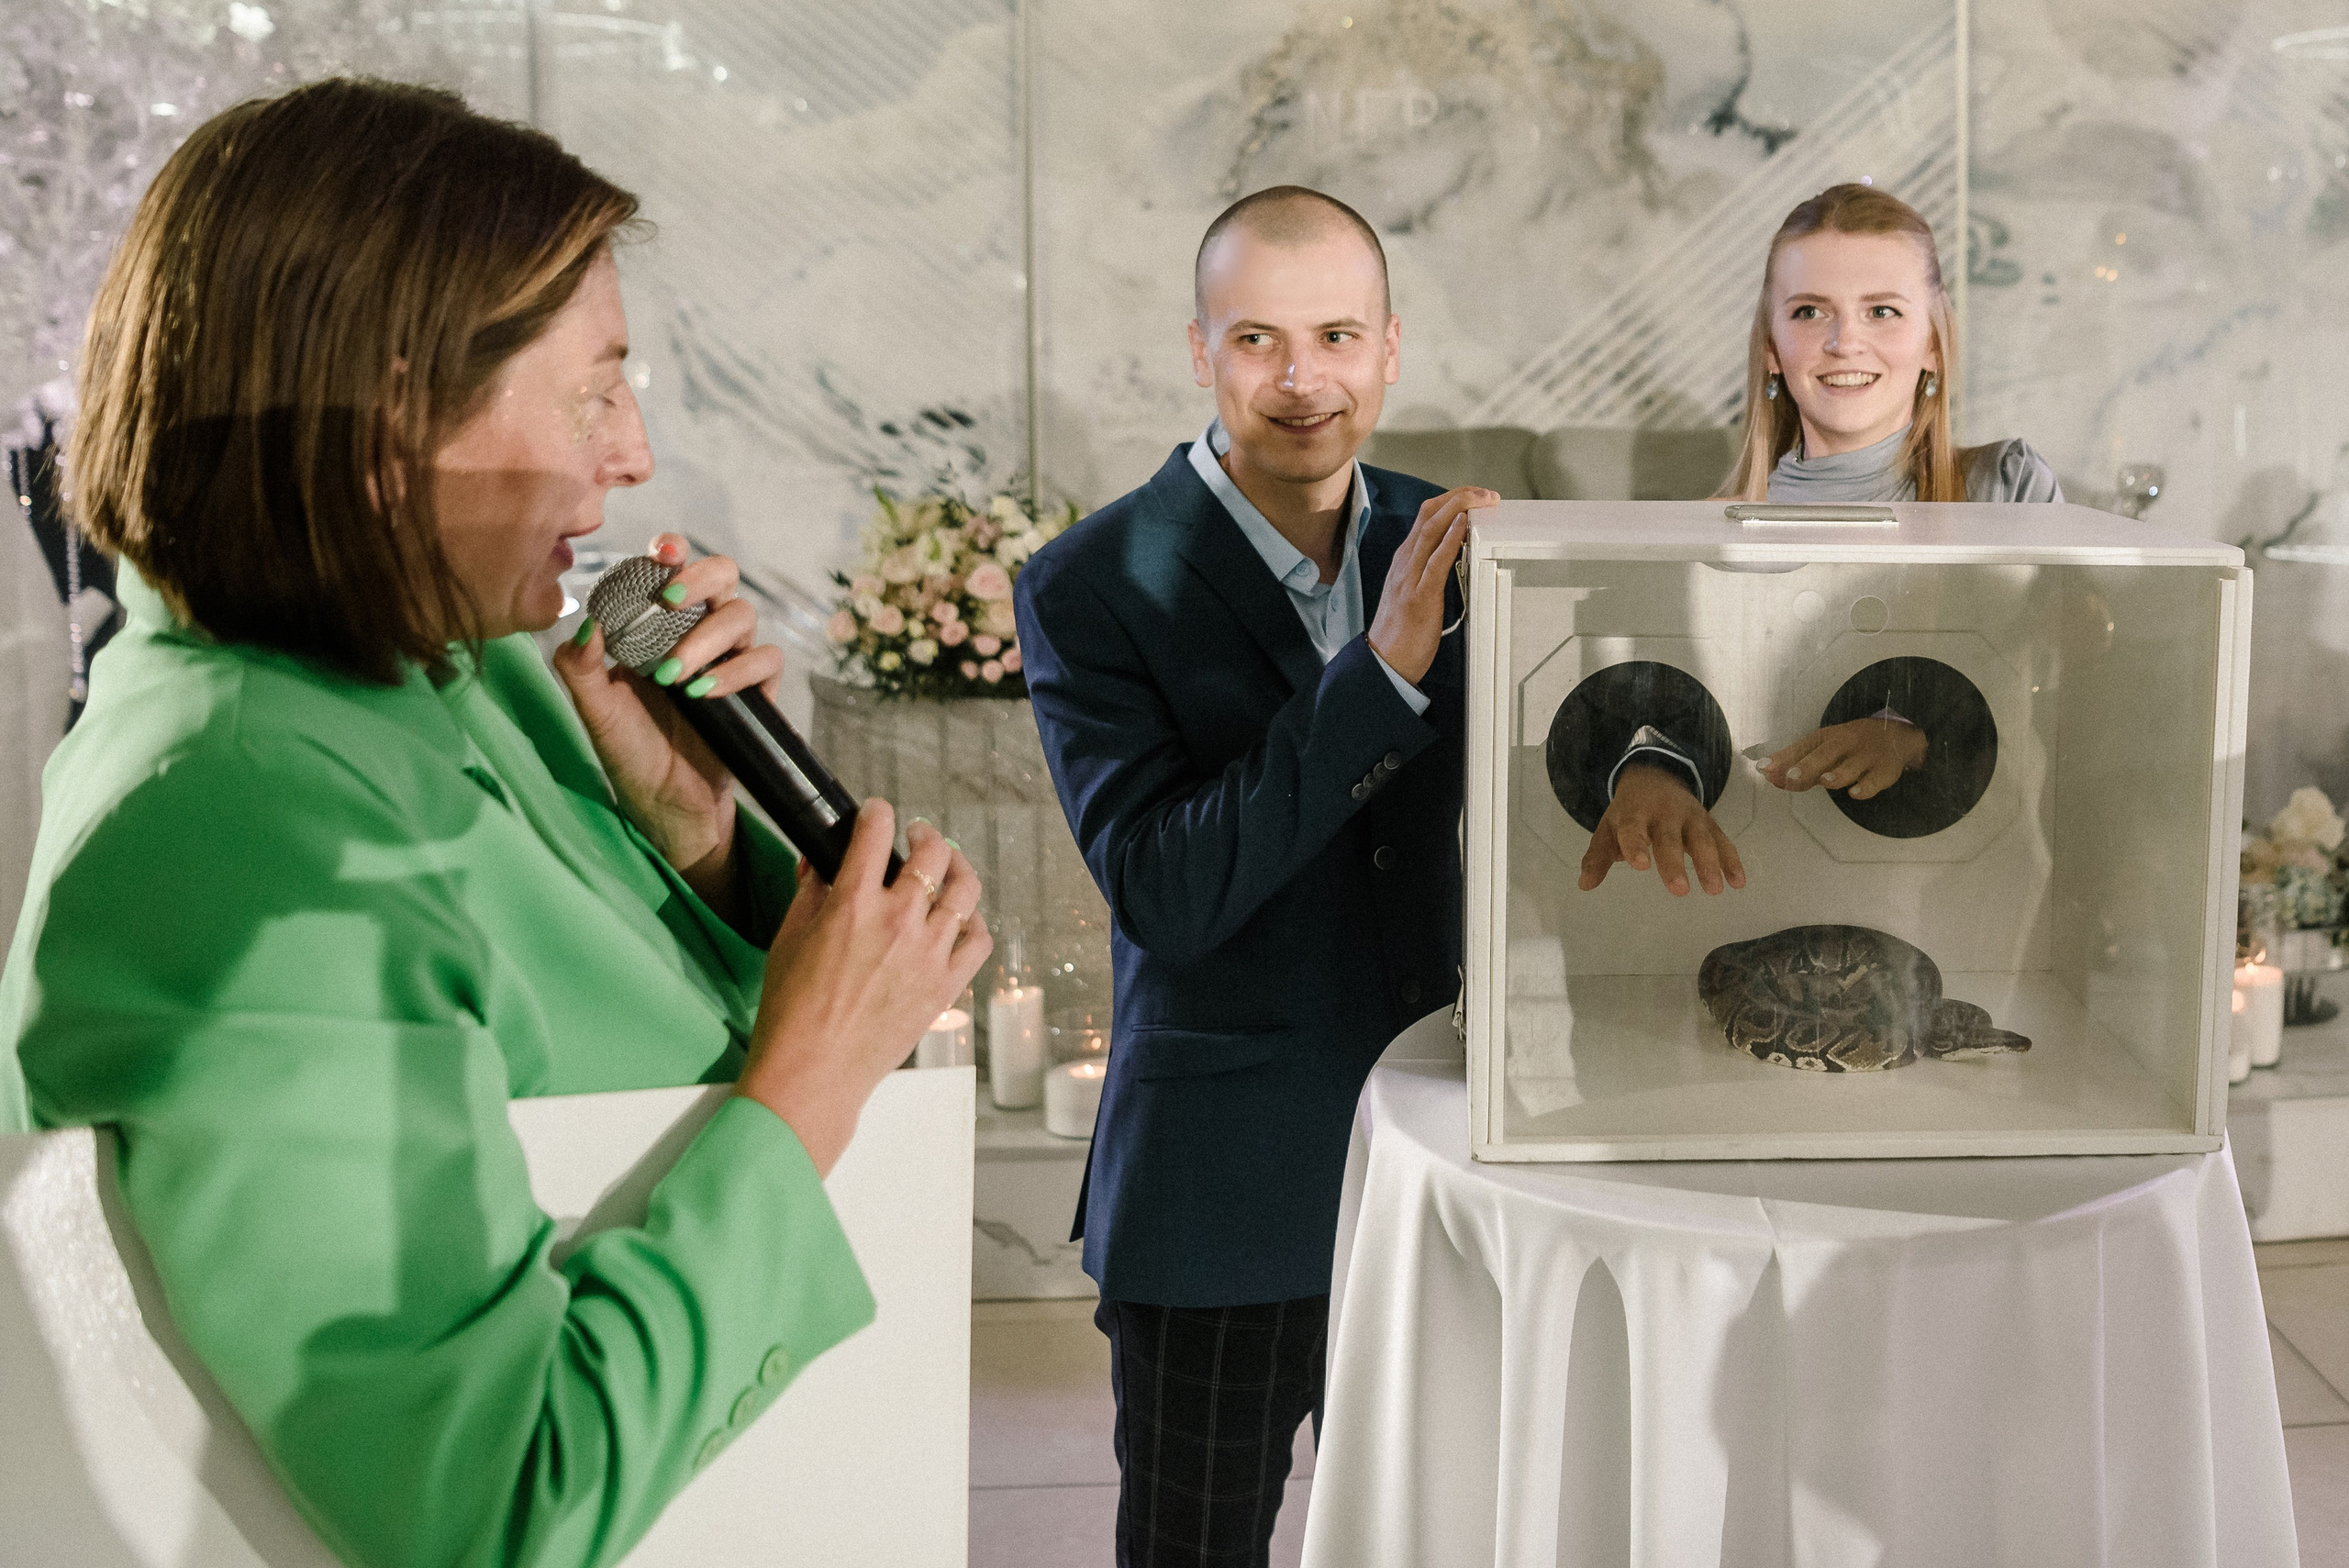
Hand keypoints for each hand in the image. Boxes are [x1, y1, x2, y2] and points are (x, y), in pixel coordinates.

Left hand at [551, 534, 784, 914]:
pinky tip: (705, 694)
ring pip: (741, 614)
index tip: (661, 553)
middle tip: (670, 601)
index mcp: (656, 626)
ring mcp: (730, 659)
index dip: (671, 552)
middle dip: (698, 577)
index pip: (671, 570)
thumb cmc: (629, 754)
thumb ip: (580, 667)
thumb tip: (584, 621)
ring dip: (706, 637)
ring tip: (674, 676)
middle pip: (721, 575)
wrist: (667, 807)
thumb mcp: (595, 712)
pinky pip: (765, 659)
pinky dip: (736, 671)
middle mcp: (697, 633)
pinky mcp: (758, 691)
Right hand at [736, 807, 992, 1175]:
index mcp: (853, 904)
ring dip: (957, 868)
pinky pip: (979, 940)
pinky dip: (974, 922)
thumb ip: (809, 892)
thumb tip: (818, 863)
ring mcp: (928, 954)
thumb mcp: (788, 939)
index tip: (876, 814)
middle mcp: (898, 922)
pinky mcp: (946, 986)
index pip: (875, 834)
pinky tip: (960, 919)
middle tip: (916, 836)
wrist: (814, 1072)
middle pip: (933, 853)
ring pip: (965, 890)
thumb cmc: (791, 1011)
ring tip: (948, 867)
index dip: (877, 814)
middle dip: (924, 833)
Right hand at [1367, 486, 1496, 685]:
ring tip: (1481, 500)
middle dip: (1459, 496)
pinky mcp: (1420, 596)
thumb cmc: (1401, 631)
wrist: (1384, 661)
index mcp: (1404, 560)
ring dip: (1459, 509)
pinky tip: (1464, 526)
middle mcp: (1404, 562)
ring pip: (1431, 529)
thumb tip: (1454, 554)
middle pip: (1429, 514)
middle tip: (1485, 493)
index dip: (1451, 499)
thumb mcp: (1413, 590)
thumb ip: (1429, 570)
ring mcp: (1410, 577)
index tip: (1473, 495)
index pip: (1426, 516)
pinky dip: (1450, 539)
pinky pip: (1436, 560)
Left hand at [1579, 762, 1746, 895]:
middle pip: (1669, 838)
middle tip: (1679, 890)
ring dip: (1709, 863)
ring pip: (1701, 839)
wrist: (1655, 777)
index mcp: (1634, 813)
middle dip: (1674, 862)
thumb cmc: (1629, 812)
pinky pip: (1723, 841)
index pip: (1633, 828)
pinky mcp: (1709, 824)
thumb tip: (1584, 884)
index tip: (1640, 865)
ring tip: (1714, 890)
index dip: (1636, 845)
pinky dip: (1732, 860)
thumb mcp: (1609, 829)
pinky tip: (1738, 882)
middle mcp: (1664, 813)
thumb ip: (1598, 857)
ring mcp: (1690, 817)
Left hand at [1761, 719, 1926, 799]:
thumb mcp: (1824, 746)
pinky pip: (1876, 780)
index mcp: (1828, 736)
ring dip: (1838, 774)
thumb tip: (1768, 775)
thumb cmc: (1851, 745)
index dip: (1784, 758)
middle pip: (1826, 753)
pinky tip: (1855, 793)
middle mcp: (1846, 743)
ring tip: (1825, 781)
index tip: (1764, 768)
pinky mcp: (1885, 771)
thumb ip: (1797, 762)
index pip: (1804, 746)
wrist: (1896, 736)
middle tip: (1791, 776)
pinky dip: (1866, 787)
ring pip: (1851, 766)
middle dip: (1808, 765)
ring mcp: (1866, 757)